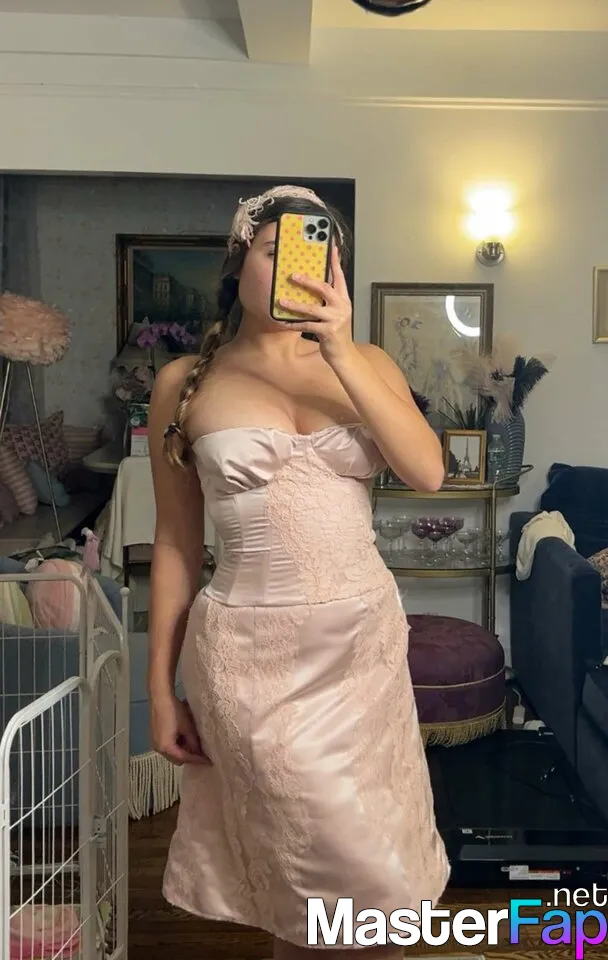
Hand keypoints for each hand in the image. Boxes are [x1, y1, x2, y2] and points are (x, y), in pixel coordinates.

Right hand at [150, 692, 210, 765]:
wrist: (160, 697)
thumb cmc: (174, 712)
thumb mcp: (188, 727)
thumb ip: (194, 742)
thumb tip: (199, 751)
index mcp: (166, 748)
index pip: (184, 758)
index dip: (197, 759)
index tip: (209, 760)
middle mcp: (158, 748)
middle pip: (176, 758)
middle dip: (189, 756)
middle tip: (201, 752)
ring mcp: (155, 742)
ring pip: (172, 752)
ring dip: (183, 749)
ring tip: (195, 743)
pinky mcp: (155, 735)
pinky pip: (168, 745)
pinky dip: (177, 744)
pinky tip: (184, 735)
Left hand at [277, 244, 354, 364]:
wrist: (344, 354)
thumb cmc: (336, 332)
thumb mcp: (335, 313)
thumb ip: (327, 300)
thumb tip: (311, 286)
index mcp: (344, 299)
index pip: (339, 276)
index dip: (335, 262)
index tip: (331, 247)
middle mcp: (342, 307)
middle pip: (325, 288)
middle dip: (308, 281)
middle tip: (293, 275)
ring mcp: (336, 319)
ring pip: (313, 308)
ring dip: (295, 305)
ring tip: (282, 301)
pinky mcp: (328, 332)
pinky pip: (307, 325)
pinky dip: (294, 324)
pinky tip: (284, 322)